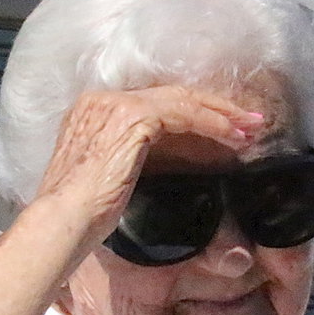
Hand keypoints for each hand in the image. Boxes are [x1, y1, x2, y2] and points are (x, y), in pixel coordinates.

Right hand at [33, 85, 264, 254]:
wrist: (63, 219)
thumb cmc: (83, 213)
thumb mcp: (111, 176)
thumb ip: (132, 157)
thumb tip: (165, 160)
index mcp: (95, 111)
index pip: (157, 103)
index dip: (195, 112)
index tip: (225, 127)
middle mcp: (103, 100)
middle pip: (173, 95)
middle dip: (216, 107)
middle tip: (249, 122)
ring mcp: (115, 105)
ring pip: (182, 100)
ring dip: (222, 115)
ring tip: (250, 129)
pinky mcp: (131, 117)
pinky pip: (183, 113)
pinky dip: (211, 124)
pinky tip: (232, 138)